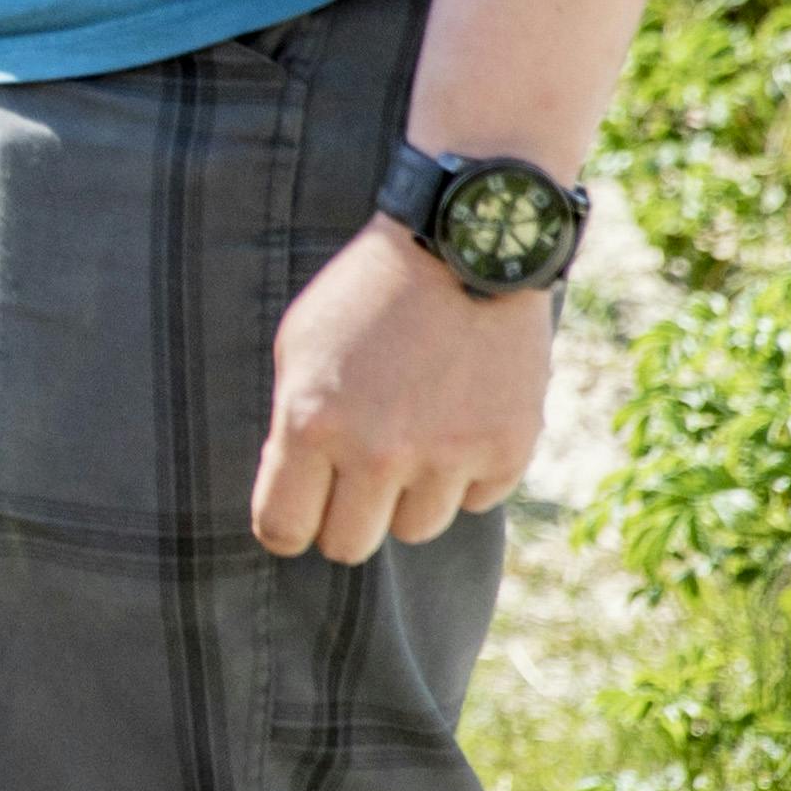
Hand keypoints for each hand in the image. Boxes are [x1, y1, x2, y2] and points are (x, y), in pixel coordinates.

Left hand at [249, 220, 554, 562]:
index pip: (282, 529)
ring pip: (415, 528)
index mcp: (312, 424)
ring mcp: (448, 454)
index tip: (297, 517)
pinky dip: (466, 472)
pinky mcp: (507, 450)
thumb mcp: (301, 347)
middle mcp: (378, 451)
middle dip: (346, 520)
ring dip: (410, 495)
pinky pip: (474, 500)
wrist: (465, 243)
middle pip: (349, 546)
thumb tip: (295, 496)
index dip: (286, 529)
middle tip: (357, 482)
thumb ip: (293, 426)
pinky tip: (461, 418)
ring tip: (414, 436)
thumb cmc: (368, 293)